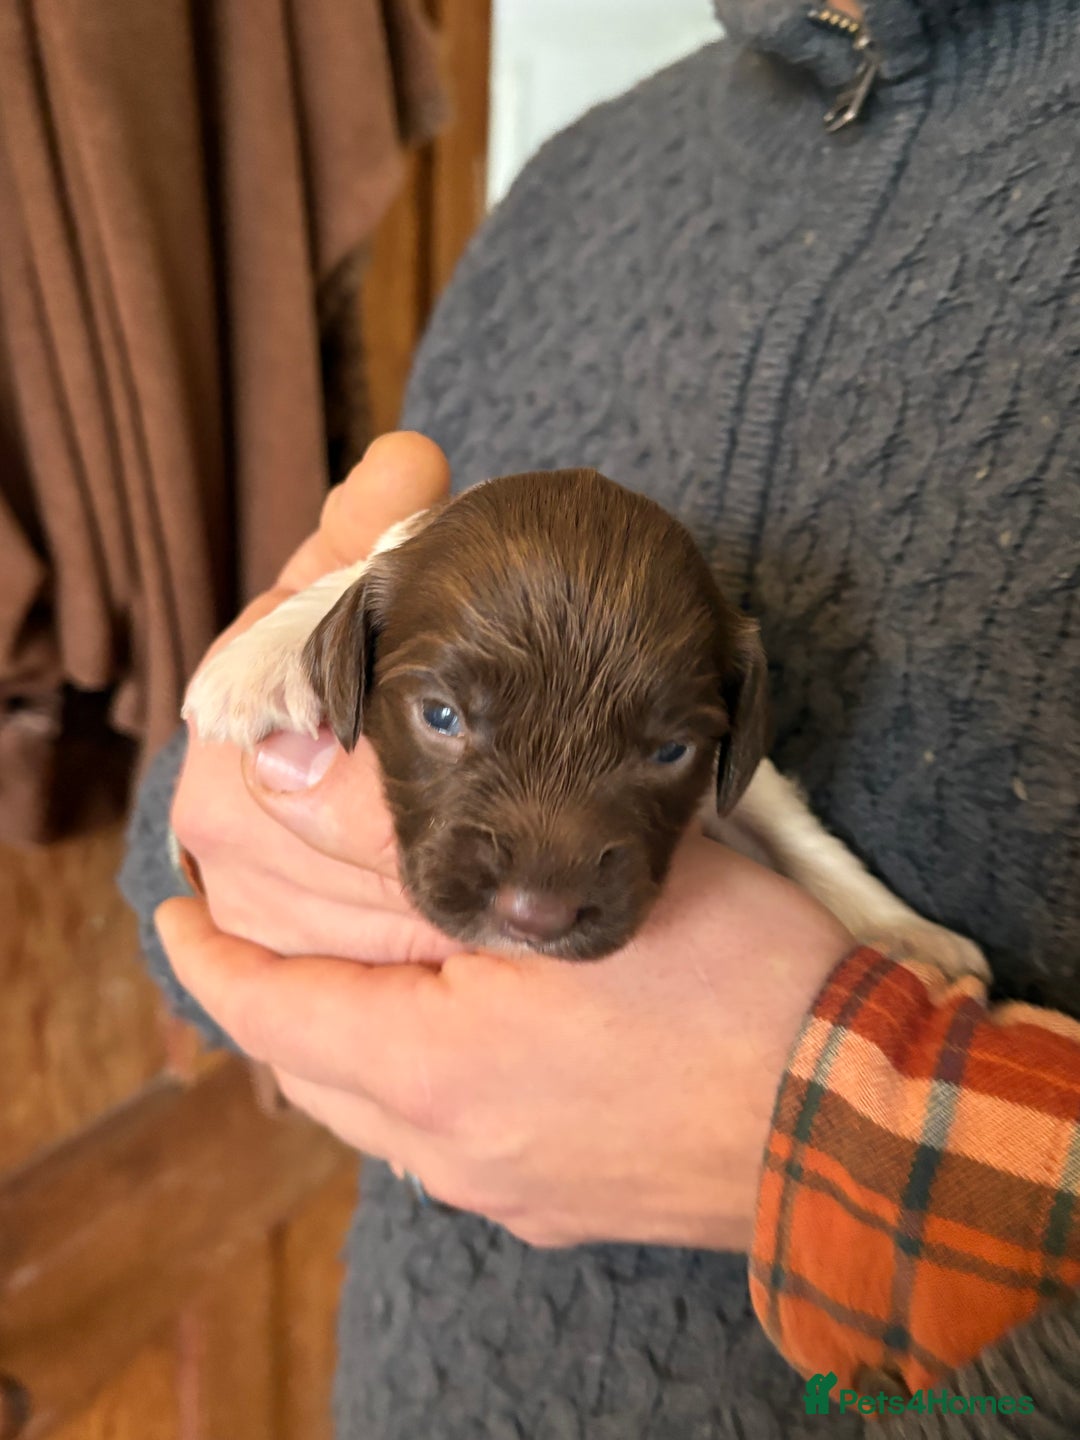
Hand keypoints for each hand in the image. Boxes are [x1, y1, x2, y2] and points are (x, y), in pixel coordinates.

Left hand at [162, 428, 851, 1249]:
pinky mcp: (553, 1201)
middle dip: (266, 997)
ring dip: (338, 1042)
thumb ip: (422, 827)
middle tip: (254, 931)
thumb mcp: (582, 875)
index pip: (268, 1010)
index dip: (209, 955)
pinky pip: (436, 1144)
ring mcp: (504, 1186)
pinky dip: (407, 1083)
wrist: (861, 1130)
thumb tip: (294, 770)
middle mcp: (451, 1148)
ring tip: (342, 977)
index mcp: (438, 1068)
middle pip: (308, 1071)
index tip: (178, 909)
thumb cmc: (742, 987)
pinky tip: (446, 1035)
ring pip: (371, 1114)